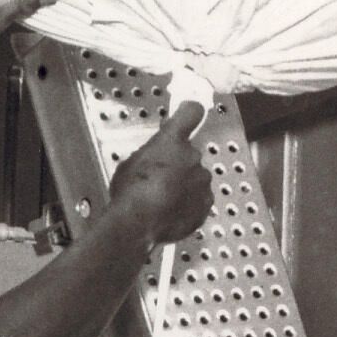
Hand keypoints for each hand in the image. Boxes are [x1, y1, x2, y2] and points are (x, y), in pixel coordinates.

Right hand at [109, 103, 213, 244]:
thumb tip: (153, 159)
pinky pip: (199, 200)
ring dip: (184, 186)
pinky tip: (171, 212)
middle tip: (160, 179)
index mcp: (172, 140)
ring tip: (164, 200)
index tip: (187, 113)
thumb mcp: (131, 163)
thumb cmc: (130, 192)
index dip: (190, 113)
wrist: (138, 224)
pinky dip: (189, 205)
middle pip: (190, 154)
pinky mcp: (205, 204)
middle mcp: (192, 156)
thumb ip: (149, 154)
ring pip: (196, 179)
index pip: (192, 112)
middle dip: (179, 164)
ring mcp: (202, 182)